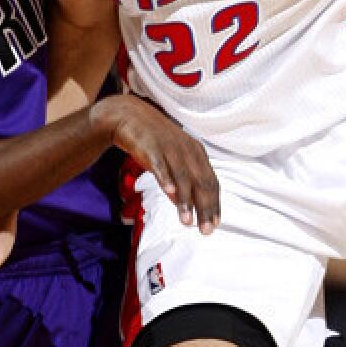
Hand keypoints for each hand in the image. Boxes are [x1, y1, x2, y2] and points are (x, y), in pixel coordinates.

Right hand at [93, 96, 219, 234]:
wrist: (130, 116)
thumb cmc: (154, 143)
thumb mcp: (172, 162)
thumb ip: (180, 182)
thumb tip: (185, 206)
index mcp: (197, 153)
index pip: (210, 182)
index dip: (214, 204)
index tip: (215, 224)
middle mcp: (188, 150)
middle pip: (201, 182)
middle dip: (204, 208)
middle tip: (206, 231)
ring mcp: (170, 148)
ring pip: (182, 177)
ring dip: (185, 200)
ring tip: (187, 222)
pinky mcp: (152, 147)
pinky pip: (160, 165)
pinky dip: (165, 178)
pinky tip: (169, 192)